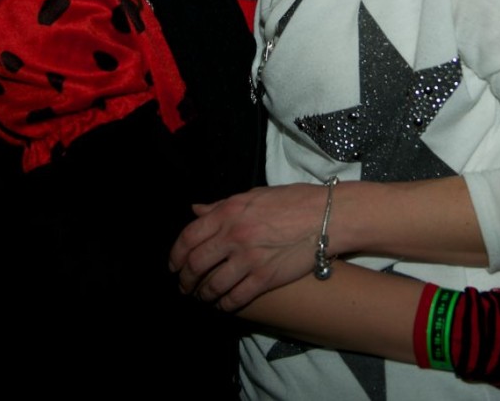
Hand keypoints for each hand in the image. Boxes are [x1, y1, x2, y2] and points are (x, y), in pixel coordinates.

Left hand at [169, 183, 328, 310]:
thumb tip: (196, 210)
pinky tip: (223, 305)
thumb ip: (221, 206)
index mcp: (228, 212)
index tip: (173, 265)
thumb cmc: (291, 201)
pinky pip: (235, 298)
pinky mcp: (265, 278)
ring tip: (202, 297)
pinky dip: (224, 305)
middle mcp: (234, 236)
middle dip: (185, 279)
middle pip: (195, 264)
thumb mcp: (251, 195)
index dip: (176, 255)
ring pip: (212, 285)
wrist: (325, 216)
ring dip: (203, 294)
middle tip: (184, 285)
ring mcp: (249, 259)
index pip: (189, 236)